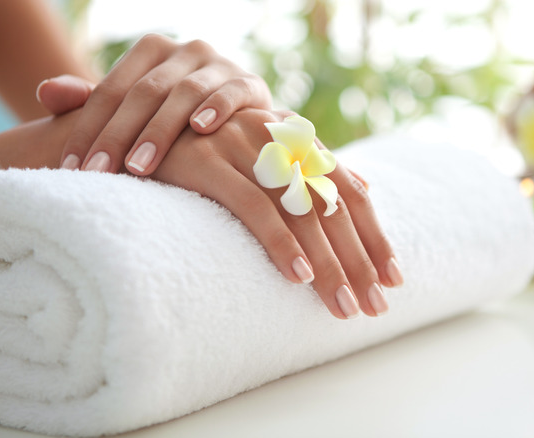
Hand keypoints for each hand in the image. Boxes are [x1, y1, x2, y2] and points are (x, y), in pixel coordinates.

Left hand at [39, 34, 271, 174]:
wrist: (241, 117)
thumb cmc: (177, 118)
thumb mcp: (133, 109)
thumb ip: (90, 100)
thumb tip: (44, 93)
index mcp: (150, 51)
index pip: (111, 90)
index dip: (89, 129)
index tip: (72, 170)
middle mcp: (184, 50)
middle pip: (144, 93)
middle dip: (118, 136)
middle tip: (98, 175)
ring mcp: (219, 63)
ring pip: (184, 94)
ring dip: (160, 131)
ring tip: (138, 168)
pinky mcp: (251, 82)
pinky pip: (233, 92)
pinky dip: (217, 108)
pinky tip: (201, 129)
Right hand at [150, 108, 402, 318]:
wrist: (140, 129)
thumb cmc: (208, 150)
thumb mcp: (266, 154)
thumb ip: (314, 170)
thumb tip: (366, 187)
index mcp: (296, 142)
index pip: (348, 193)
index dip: (374, 235)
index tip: (394, 277)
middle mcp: (278, 141)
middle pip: (332, 208)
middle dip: (358, 261)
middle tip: (375, 306)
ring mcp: (243, 148)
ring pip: (301, 213)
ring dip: (327, 264)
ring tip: (344, 306)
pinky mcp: (208, 163)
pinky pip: (253, 208)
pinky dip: (279, 243)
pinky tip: (298, 277)